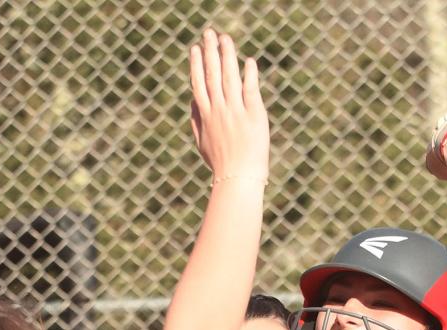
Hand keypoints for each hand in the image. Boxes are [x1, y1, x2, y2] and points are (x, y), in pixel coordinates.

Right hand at [190, 29, 268, 181]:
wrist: (239, 178)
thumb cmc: (222, 164)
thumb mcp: (202, 144)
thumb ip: (196, 121)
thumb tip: (192, 101)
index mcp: (206, 115)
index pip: (199, 83)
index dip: (196, 64)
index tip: (194, 48)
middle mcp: (219, 110)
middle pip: (212, 74)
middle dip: (209, 52)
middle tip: (208, 33)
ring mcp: (236, 111)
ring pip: (230, 77)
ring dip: (227, 55)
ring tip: (225, 39)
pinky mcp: (253, 115)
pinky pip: (250, 90)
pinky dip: (249, 74)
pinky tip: (248, 61)